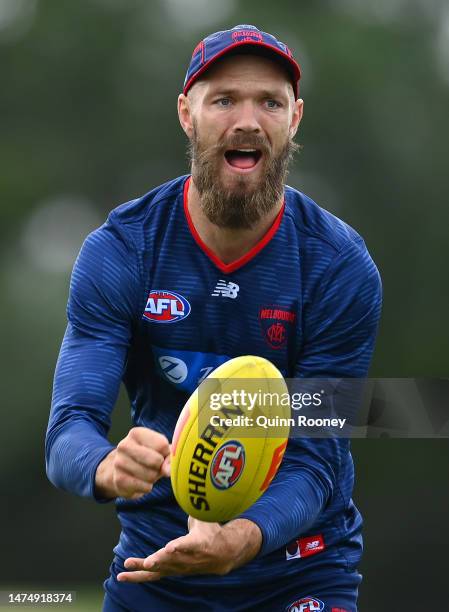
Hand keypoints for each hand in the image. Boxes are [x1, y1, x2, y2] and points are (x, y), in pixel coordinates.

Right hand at [95, 427, 169, 499]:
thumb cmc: (147, 456)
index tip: (159, 453)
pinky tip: (140, 481)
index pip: (162, 444)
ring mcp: (119, 463)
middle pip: (155, 460)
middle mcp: (124, 445)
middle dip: (159, 466)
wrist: (123, 470)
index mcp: (136, 433)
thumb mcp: (161, 450)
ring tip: (146, 473)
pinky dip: (147, 487)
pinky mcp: (118, 480)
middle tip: (154, 465)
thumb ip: (170, 457)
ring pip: (150, 475)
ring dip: (153, 478)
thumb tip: (168, 471)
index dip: (166, 453)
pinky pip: (145, 487)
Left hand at [117, 517, 261, 582]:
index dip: (180, 547)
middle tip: (147, 562)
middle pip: (171, 561)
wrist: (221, 555)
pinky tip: (122, 576)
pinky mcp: (170, 571)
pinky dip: (137, 577)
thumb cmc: (211, 530)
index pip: (188, 545)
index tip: (171, 548)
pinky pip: (152, 576)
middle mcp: (187, 559)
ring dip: (142, 568)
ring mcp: (178, 568)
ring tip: (127, 564)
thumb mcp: (208, 515)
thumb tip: (191, 485)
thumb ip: (198, 504)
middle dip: (159, 561)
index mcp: (198, 543)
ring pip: (159, 570)